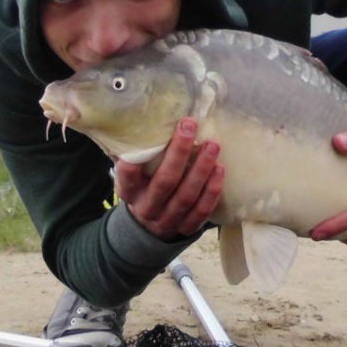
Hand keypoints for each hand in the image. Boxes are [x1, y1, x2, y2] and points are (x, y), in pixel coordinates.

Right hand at [113, 117, 224, 239]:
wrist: (150, 226)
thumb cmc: (144, 187)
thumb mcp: (133, 174)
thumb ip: (136, 153)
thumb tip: (140, 119)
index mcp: (130, 192)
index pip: (127, 178)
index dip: (132, 165)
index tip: (144, 141)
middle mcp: (147, 208)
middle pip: (165, 182)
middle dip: (179, 153)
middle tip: (189, 127)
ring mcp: (167, 221)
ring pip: (186, 196)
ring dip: (201, 170)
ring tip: (212, 146)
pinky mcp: (186, 228)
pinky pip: (201, 211)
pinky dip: (212, 191)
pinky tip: (220, 170)